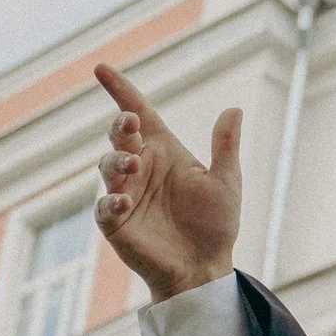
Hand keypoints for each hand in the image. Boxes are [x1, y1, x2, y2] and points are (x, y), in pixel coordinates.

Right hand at [93, 70, 241, 301]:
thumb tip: (234, 110)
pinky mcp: (116, 222)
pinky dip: (110, 201)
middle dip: (120, 125)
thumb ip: (226, 147)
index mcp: (164, 151)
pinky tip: (124, 200)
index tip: (102, 68)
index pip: (138, 112)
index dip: (120, 90)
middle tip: (131, 123)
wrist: (205, 267)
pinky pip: (104, 207)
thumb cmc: (216, 224)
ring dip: (117, 159)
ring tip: (134, 163)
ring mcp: (125, 193)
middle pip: (119, 135)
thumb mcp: (226, 182)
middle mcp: (141, 167)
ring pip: (107, 165)